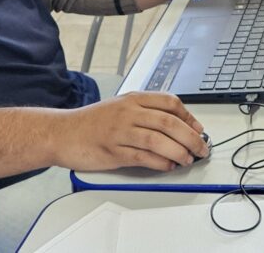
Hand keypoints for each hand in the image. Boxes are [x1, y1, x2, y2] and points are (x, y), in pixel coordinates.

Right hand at [52, 92, 208, 171]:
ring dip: (179, 152)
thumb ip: (145, 112)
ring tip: (188, 159)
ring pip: (159, 140)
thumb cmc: (92, 122)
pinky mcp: (114, 151)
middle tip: (201, 148)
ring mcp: (121, 131)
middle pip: (169, 122)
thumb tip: (177, 126)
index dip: (189, 117)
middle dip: (191, 138)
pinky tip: (169, 166)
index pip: (170, 102)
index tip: (199, 129)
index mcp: (133, 98)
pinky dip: (161, 163)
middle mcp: (128, 112)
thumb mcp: (120, 107)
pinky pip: (144, 157)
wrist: (62, 133)